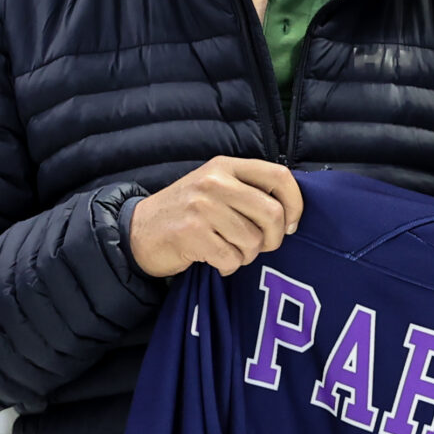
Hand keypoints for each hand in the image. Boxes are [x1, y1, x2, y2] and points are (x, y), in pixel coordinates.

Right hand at [127, 157, 304, 278]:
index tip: (291, 224)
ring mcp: (202, 207)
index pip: (280, 176)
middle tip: (260, 246)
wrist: (138, 230)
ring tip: (228, 250)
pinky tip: (215, 260)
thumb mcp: (215, 188)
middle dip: (273, 239)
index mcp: (226, 166)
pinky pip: (232, 259)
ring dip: (246, 256)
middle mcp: (215, 182)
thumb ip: (249, 191)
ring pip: (253, 241)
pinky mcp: (192, 233)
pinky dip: (228, 267)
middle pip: (273, 214)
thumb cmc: (186, 213)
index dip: (295, 204)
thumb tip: (291, 213)